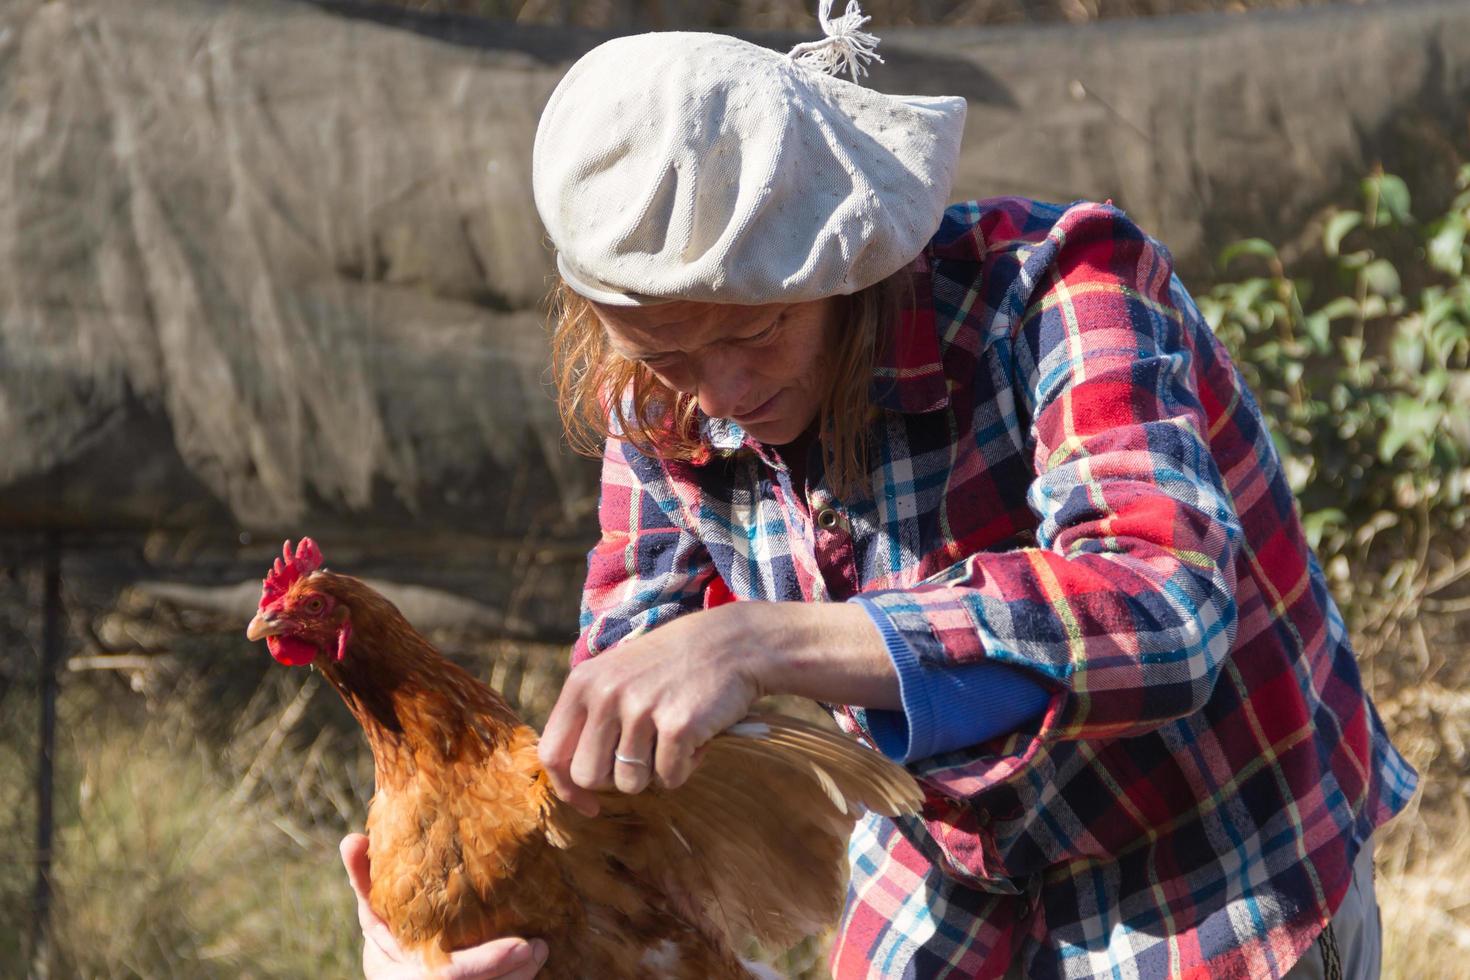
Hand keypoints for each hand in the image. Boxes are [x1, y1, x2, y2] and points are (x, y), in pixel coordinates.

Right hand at [340, 834, 547, 979]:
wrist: (398, 976)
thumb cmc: (389, 936)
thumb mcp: (374, 912)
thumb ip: (365, 881)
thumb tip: (351, 838)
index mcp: (401, 975)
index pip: (450, 977)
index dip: (486, 964)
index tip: (521, 945)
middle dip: (513, 973)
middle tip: (540, 946)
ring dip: (519, 978)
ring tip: (542, 950)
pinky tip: (533, 965)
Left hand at [538, 603, 766, 815]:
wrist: (732, 642)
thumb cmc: (672, 665)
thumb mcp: (617, 675)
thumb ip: (590, 717)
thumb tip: (570, 780)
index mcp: (583, 683)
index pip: (552, 752)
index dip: (567, 788)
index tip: (588, 805)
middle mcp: (606, 694)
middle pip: (588, 776)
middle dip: (616, 778)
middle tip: (645, 756)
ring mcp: (641, 709)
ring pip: (630, 783)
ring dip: (655, 772)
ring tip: (672, 737)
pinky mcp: (677, 725)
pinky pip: (669, 779)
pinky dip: (686, 767)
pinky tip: (696, 735)